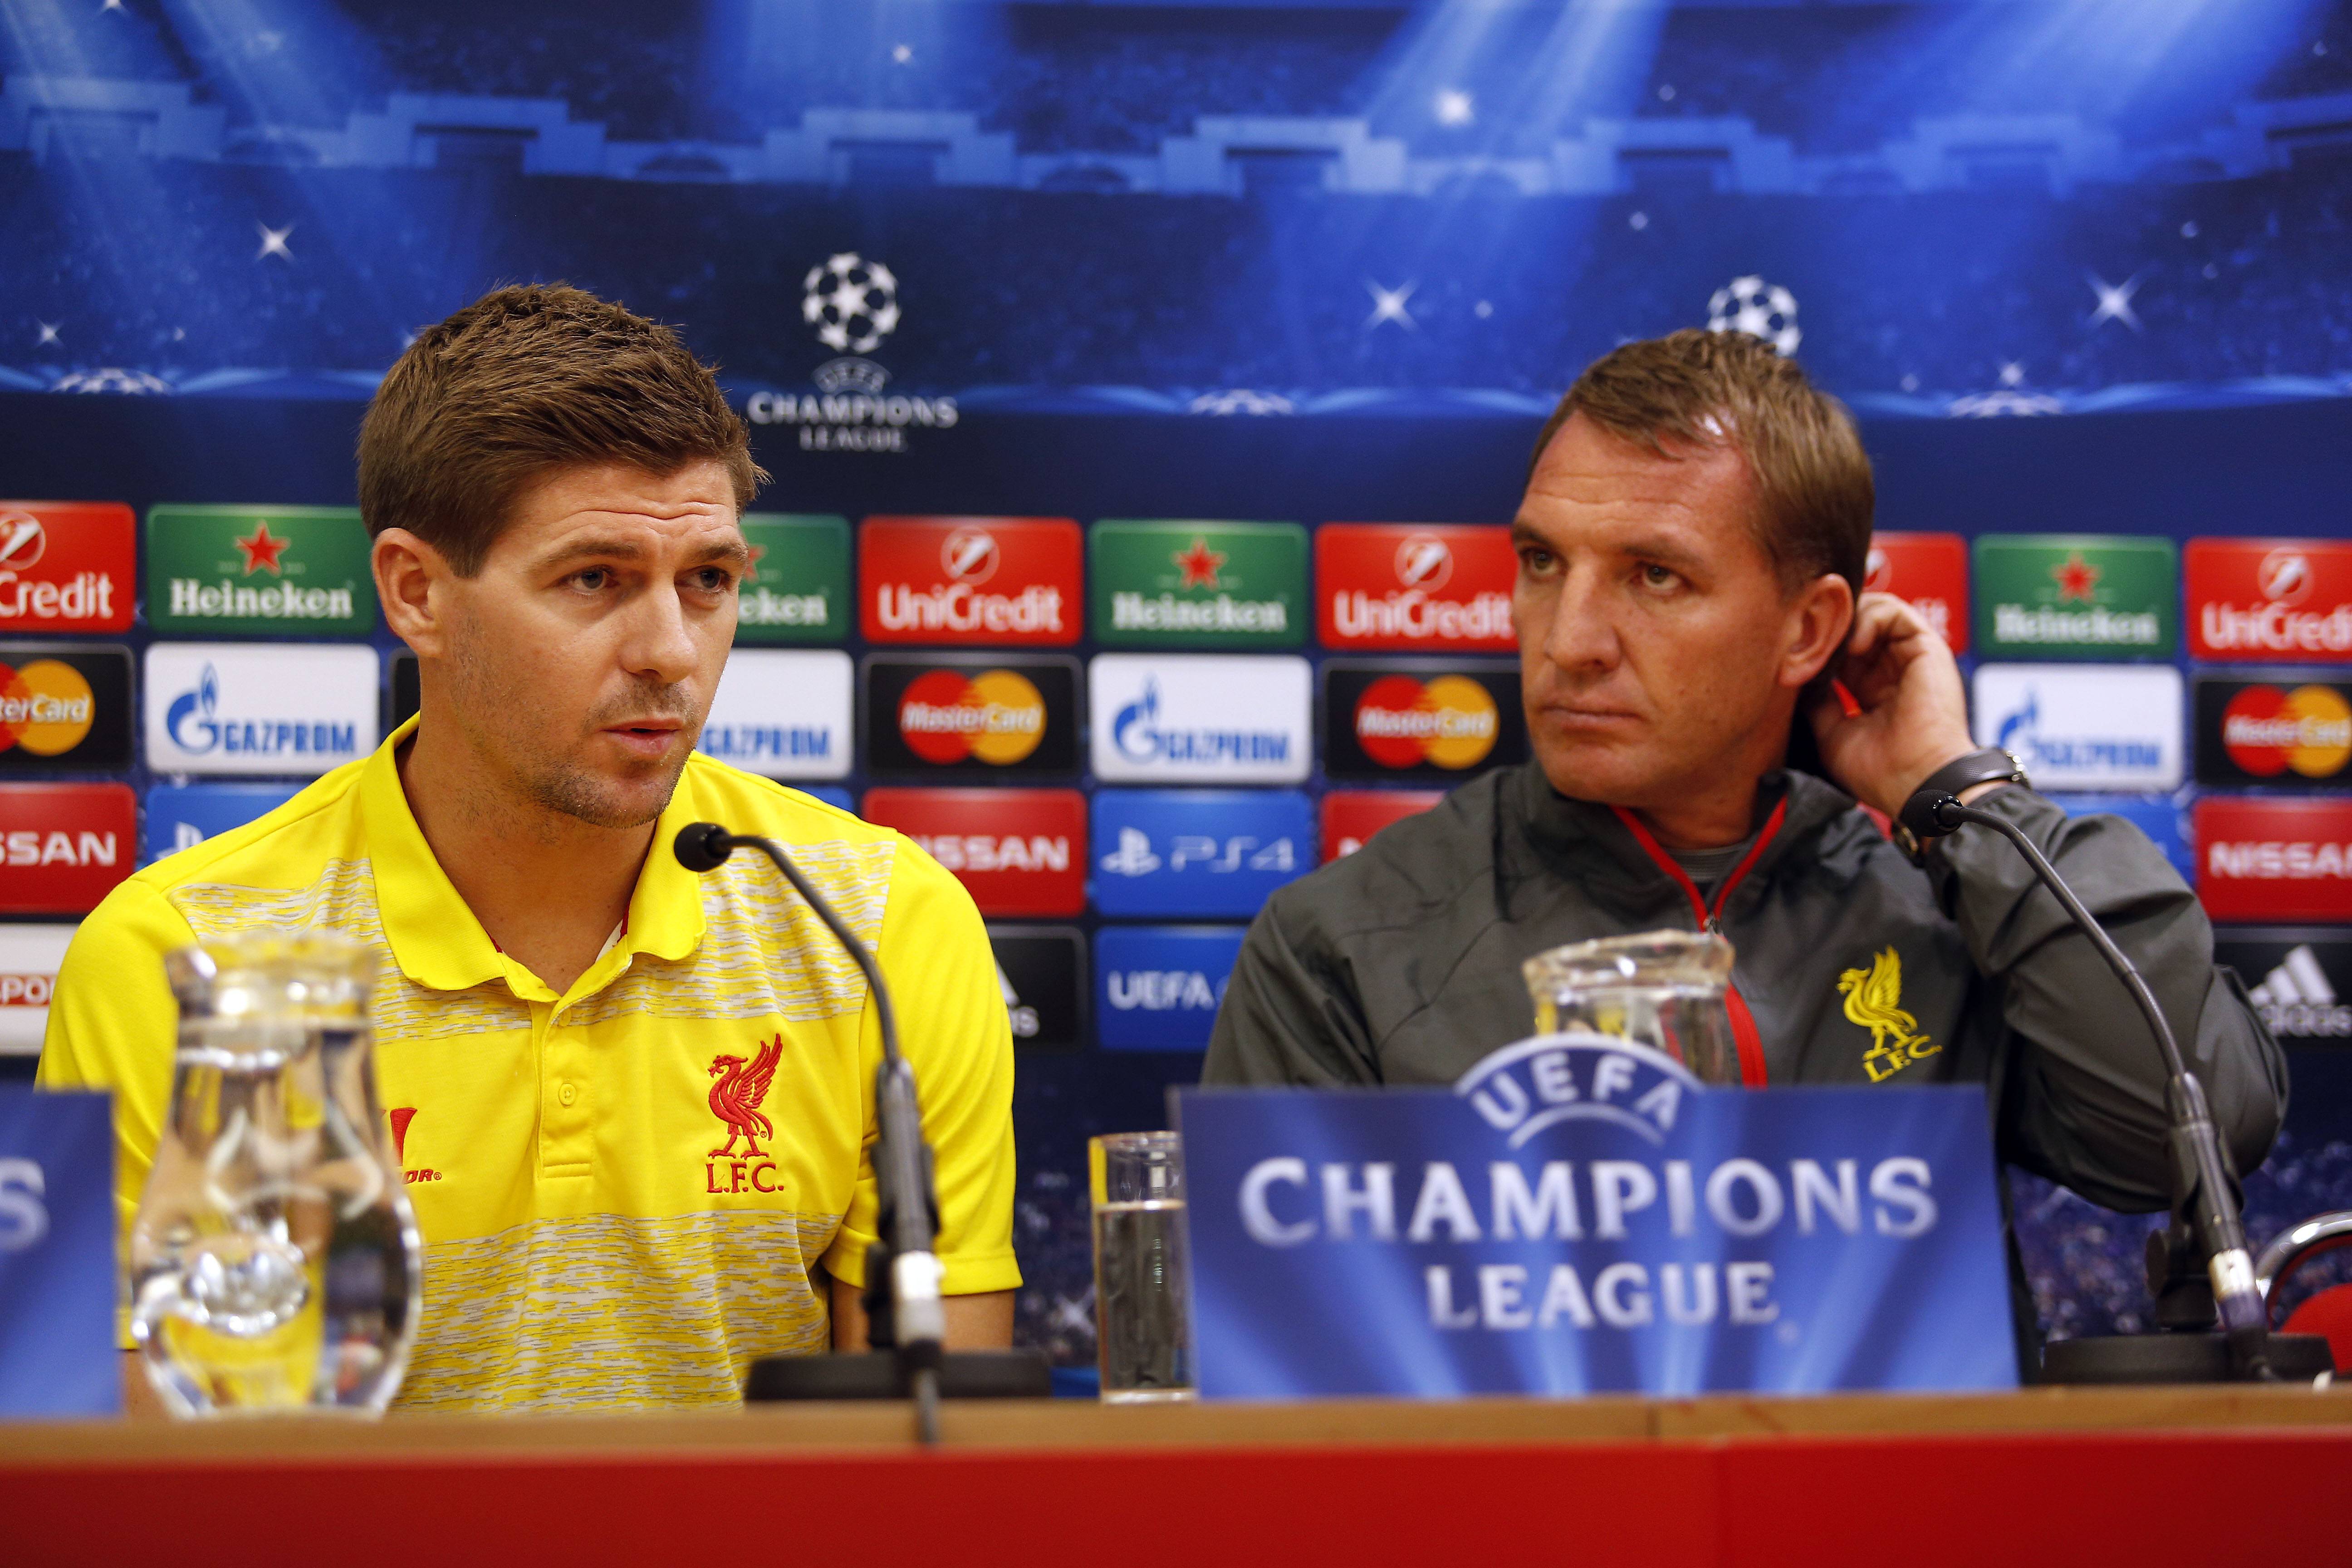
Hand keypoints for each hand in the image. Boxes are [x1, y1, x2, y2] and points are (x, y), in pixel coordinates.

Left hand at [1807, 592, 1977, 819]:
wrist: (1915, 781)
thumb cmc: (1878, 771)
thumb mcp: (1832, 733)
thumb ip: (1818, 702)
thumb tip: (1798, 675)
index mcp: (1871, 691)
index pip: (1841, 652)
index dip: (1817, 647)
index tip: (1793, 656)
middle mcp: (1891, 671)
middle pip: (1854, 627)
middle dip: (1828, 628)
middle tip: (1805, 640)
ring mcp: (1909, 658)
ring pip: (1873, 612)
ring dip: (1846, 620)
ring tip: (1831, 643)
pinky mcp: (1926, 648)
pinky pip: (1896, 612)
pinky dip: (1870, 618)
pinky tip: (1854, 644)